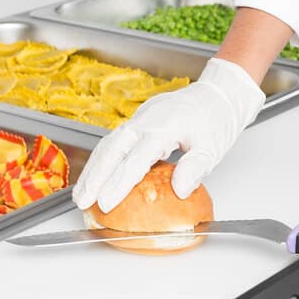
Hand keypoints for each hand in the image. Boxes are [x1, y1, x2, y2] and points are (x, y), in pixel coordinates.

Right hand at [72, 57, 264, 212]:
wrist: (218, 94)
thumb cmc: (216, 120)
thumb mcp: (213, 148)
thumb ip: (195, 168)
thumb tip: (179, 190)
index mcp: (163, 127)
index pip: (134, 161)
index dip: (117, 184)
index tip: (105, 204)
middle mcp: (146, 121)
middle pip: (111, 150)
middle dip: (94, 177)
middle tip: (81, 201)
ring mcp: (140, 119)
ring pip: (108, 144)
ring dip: (93, 169)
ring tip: (81, 194)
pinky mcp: (138, 122)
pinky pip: (114, 141)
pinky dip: (101, 160)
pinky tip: (95, 176)